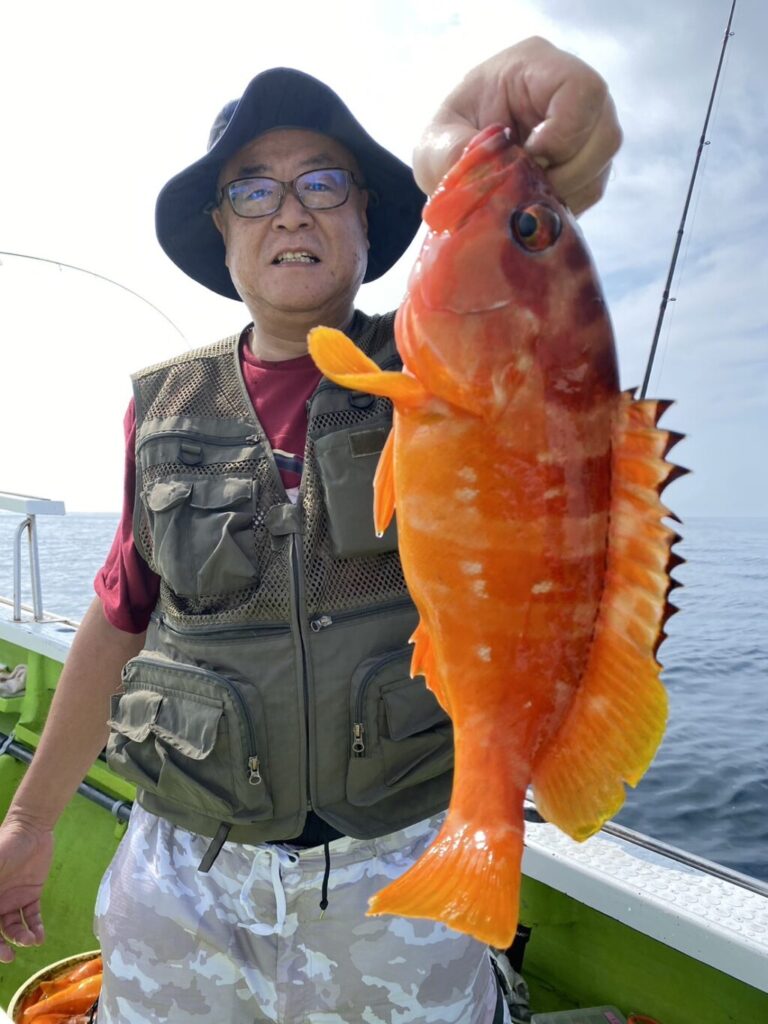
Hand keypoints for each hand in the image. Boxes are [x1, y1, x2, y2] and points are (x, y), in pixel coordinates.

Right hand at [0, 815, 52, 961]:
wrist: (30, 828)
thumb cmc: (4, 845)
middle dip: (0, 947)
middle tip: (9, 957)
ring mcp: (12, 900)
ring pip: (13, 927)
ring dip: (21, 937)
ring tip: (30, 941)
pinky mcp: (31, 894)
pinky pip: (32, 916)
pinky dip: (36, 928)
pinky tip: (40, 937)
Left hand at [413, 36, 621, 213]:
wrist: (455, 166)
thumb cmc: (446, 141)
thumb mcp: (434, 144)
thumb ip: (452, 153)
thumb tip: (487, 173)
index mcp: (535, 67)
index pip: (582, 90)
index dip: (563, 134)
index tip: (530, 159)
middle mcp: (572, 91)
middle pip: (605, 132)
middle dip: (567, 172)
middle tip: (528, 186)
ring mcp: (586, 126)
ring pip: (602, 163)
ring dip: (566, 190)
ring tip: (527, 195)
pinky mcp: (586, 161)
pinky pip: (593, 187)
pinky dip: (565, 203)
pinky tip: (534, 200)